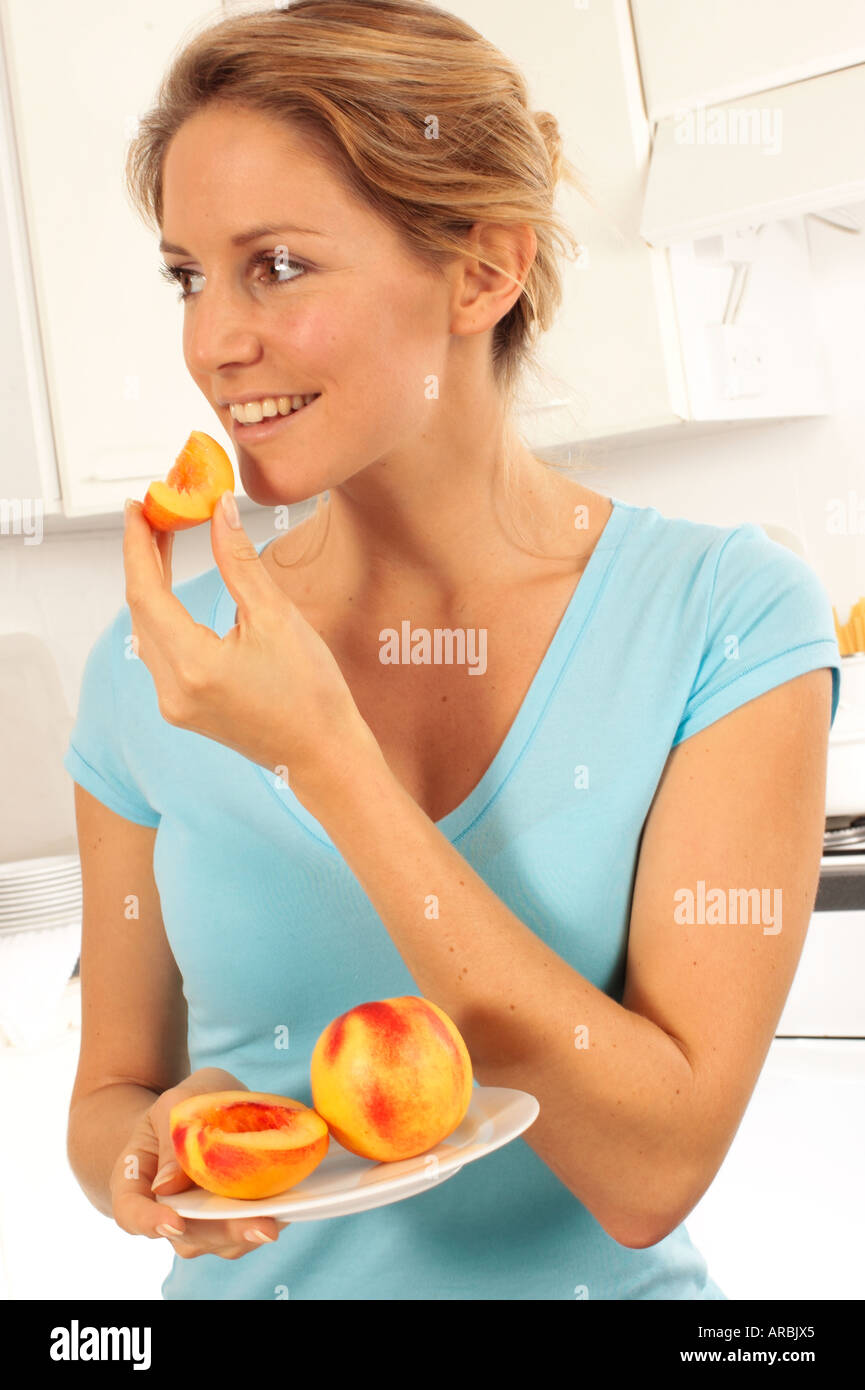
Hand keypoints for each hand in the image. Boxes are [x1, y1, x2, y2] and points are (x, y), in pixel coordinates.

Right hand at [110, 1068, 288, 1259]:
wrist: (200, 1112)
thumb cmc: (181, 1107)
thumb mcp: (174, 1104)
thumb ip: (172, 1138)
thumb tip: (168, 1186)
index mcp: (134, 1181)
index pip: (130, 1212)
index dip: (149, 1222)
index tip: (175, 1221)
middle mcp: (164, 1211)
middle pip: (186, 1235)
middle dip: (225, 1232)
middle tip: (261, 1227)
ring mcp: (198, 1220)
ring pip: (220, 1241)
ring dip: (251, 1233)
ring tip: (282, 1217)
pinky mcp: (230, 1219)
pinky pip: (246, 1231)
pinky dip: (268, 1220)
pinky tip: (290, 1207)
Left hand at [122, 494, 378, 806]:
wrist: (325, 754)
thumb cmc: (312, 693)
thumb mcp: (277, 617)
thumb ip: (239, 561)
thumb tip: (219, 510)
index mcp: (194, 666)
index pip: (146, 592)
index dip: (137, 545)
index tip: (137, 507)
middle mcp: (173, 689)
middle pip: (140, 610)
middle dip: (143, 558)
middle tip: (156, 513)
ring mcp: (174, 703)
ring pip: (146, 631)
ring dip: (151, 585)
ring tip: (165, 540)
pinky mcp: (183, 709)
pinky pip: (159, 651)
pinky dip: (162, 614)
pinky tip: (173, 589)